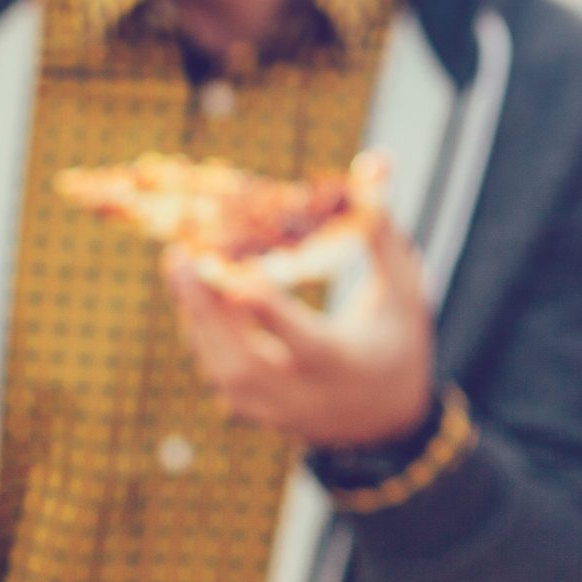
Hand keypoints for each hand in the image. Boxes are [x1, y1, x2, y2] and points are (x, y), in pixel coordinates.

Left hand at [166, 216, 436, 450]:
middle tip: (182, 256)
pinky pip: (217, 370)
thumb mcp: (402, 290)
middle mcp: (305, 395)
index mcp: (346, 365)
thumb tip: (375, 161)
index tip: (233, 274)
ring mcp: (274, 409)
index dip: (267, 311)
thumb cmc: (398, 341)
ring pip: (221, 367)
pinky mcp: (252, 409)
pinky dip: (202, 331)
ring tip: (178, 263)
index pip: (303, 341)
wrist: (384, 421)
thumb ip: (381, 230)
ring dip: (197, 315)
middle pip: (243, 360)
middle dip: (208, 310)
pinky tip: (193, 292)